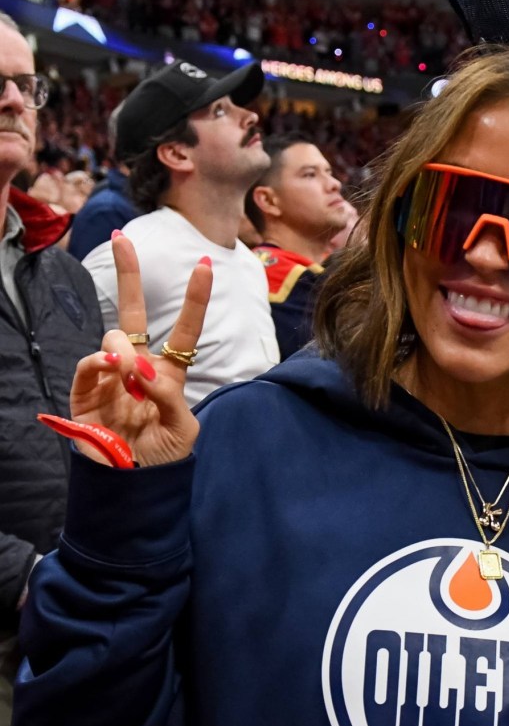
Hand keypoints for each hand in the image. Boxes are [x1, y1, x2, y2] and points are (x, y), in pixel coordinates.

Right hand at [70, 233, 212, 466]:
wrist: (133, 488)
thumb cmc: (164, 458)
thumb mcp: (182, 428)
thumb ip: (167, 394)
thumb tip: (139, 365)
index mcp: (169, 373)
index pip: (184, 329)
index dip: (194, 299)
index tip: (205, 264)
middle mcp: (138, 368)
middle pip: (134, 312)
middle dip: (129, 273)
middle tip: (123, 237)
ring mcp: (111, 376)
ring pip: (114, 336)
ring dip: (124, 348)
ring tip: (130, 373)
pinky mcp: (86, 392)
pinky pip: (90, 363)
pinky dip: (100, 361)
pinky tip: (111, 366)